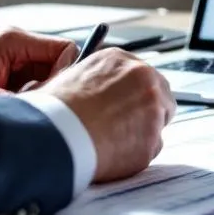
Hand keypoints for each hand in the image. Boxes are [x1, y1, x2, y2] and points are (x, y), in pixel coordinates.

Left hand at [0, 28, 77, 108]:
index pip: (63, 49)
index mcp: (14, 41)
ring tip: (23, 105)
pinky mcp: (18, 68)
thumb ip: (4, 99)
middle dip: (54, 86)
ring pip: (53, 73)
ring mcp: (20, 55)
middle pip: (61, 62)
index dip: (66, 72)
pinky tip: (19, 104)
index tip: (53, 95)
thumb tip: (33, 112)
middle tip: (37, 104)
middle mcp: (21, 44)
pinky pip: (40, 80)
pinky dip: (35, 95)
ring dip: (44, 92)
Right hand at [38, 48, 175, 182]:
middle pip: (160, 94)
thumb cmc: (54, 111)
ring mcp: (152, 108)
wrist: (56, 136)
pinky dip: (137, 154)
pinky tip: (115, 155)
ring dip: (142, 132)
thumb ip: (90, 81)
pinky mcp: (153, 139)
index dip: (133, 92)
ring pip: (158, 122)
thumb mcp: (67, 78)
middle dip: (146, 110)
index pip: (140, 74)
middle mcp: (143, 78)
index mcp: (119, 60)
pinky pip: (151, 148)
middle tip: (125, 125)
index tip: (126, 104)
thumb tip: (89, 91)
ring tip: (113, 142)